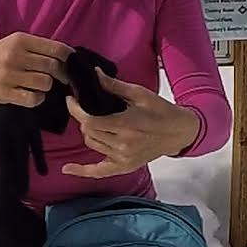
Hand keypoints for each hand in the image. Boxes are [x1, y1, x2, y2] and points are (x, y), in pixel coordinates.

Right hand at [0, 32, 71, 107]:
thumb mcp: (13, 43)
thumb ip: (36, 48)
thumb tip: (65, 56)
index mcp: (20, 40)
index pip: (56, 48)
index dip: (69, 58)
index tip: (71, 63)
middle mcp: (15, 56)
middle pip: (53, 67)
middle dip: (61, 74)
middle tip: (61, 78)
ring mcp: (9, 75)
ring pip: (46, 83)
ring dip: (47, 86)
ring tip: (40, 85)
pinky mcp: (5, 93)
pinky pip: (34, 98)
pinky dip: (38, 98)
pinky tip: (32, 95)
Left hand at [61, 68, 200, 178]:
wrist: (178, 132)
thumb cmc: (161, 111)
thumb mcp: (139, 94)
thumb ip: (114, 86)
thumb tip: (94, 74)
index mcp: (125, 125)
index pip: (89, 121)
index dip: (76, 109)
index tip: (71, 99)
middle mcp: (122, 145)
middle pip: (88, 132)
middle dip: (84, 118)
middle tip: (87, 107)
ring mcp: (123, 158)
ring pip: (92, 144)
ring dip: (89, 132)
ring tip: (96, 121)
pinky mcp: (124, 166)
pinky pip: (98, 171)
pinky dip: (82, 171)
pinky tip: (67, 169)